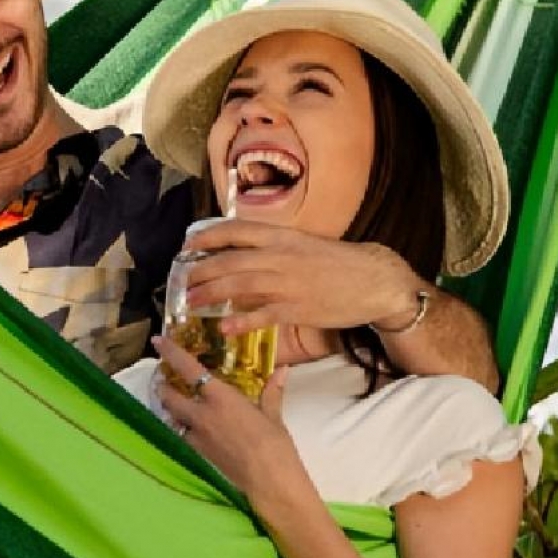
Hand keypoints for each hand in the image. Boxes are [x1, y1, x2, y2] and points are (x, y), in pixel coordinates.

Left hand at [153, 335, 300, 508]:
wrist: (268, 482)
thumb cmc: (274, 445)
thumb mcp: (273, 415)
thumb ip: (271, 391)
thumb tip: (282, 370)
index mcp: (220, 397)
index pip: (188, 369)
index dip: (171, 353)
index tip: (159, 342)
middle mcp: (202, 415)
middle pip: (170, 396)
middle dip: (163, 386)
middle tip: (164, 379)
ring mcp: (197, 436)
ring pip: (173, 418)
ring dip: (170, 408)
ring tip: (174, 403)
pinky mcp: (199, 454)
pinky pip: (182, 436)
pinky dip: (182, 429)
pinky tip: (190, 429)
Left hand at [182, 219, 420, 336]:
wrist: (375, 280)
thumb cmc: (339, 262)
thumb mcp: (304, 244)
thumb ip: (274, 248)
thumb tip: (245, 255)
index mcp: (281, 236)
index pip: (234, 230)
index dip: (206, 236)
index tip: (188, 244)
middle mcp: (279, 256)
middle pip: (228, 260)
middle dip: (200, 271)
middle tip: (182, 282)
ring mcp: (287, 283)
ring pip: (238, 286)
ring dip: (210, 294)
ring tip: (190, 303)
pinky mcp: (296, 309)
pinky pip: (261, 315)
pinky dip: (240, 322)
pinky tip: (224, 328)